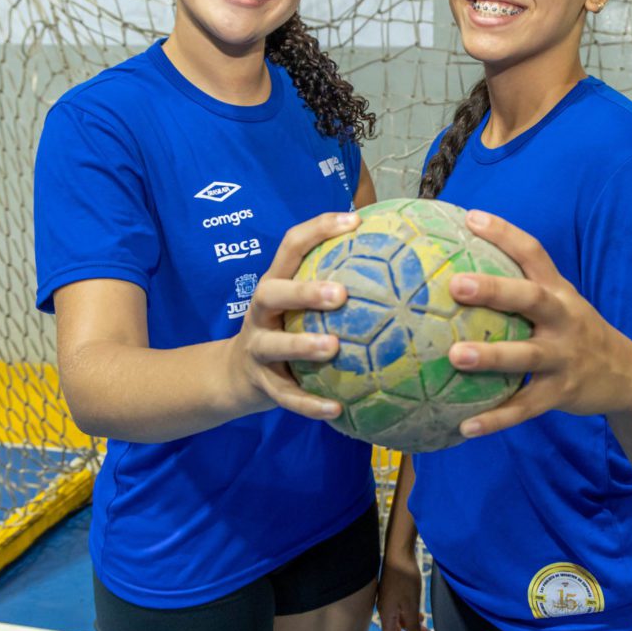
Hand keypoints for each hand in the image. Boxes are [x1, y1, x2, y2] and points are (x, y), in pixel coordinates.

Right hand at [226, 211, 359, 419]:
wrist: (234, 375)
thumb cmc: (284, 328)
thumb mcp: (297, 302)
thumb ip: (333, 282)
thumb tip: (397, 258)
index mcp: (275, 283)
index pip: (291, 245)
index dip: (320, 229)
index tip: (356, 221)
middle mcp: (260, 312)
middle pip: (272, 293)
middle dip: (305, 291)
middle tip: (342, 294)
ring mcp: (257, 348)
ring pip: (275, 345)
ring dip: (302, 345)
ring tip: (333, 347)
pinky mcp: (262, 385)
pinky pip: (287, 397)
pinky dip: (310, 404)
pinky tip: (337, 409)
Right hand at [377, 548, 433, 630]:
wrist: (399, 554)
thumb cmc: (404, 578)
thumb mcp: (411, 604)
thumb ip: (412, 626)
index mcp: (387, 616)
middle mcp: (386, 611)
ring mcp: (391, 603)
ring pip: (402, 623)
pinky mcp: (395, 595)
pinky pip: (403, 613)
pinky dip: (413, 619)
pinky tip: (422, 619)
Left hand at [448, 209, 631, 436]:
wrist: (628, 376)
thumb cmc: (573, 332)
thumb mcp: (559, 302)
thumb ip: (520, 286)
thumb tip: (458, 267)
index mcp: (558, 291)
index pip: (532, 253)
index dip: (504, 233)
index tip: (471, 218)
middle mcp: (563, 319)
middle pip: (530, 299)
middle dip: (495, 290)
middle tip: (456, 284)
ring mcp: (564, 357)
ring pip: (525, 356)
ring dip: (491, 356)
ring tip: (454, 356)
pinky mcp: (562, 393)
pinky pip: (525, 408)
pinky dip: (496, 419)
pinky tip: (464, 427)